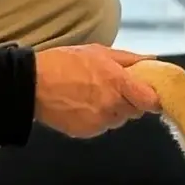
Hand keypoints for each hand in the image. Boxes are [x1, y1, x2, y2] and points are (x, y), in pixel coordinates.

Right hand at [34, 45, 159, 138]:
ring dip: (114, 110)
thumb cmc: (65, 62)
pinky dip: (98, 119)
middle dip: (131, 101)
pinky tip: (83, 105)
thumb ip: (129, 59)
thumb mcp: (99, 52)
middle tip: (115, 88)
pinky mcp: (87, 133)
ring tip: (95, 95)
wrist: (32, 84)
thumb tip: (151, 59)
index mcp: (118, 83)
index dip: (152, 97)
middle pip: (136, 111)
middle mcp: (112, 105)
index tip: (148, 92)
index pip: (150, 101)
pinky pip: (102, 127)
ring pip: (119, 119)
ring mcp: (99, 122)